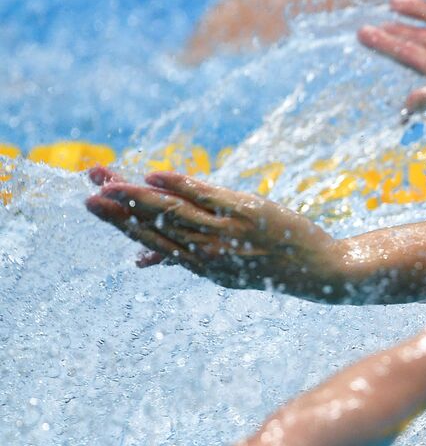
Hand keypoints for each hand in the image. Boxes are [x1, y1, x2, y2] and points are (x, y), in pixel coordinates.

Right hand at [85, 168, 345, 296]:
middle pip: (156, 225)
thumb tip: (141, 260)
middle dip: (119, 207)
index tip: (93, 203)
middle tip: (88, 189)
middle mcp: (209, 252)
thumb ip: (184, 257)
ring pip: (175, 211)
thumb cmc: (269, 265)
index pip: (151, 240)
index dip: (120, 222)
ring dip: (139, 194)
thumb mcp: (225, 269)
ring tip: (110, 181)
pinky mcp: (247, 213)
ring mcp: (227, 232)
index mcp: (201, 266)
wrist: (318, 270)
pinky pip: (208, 196)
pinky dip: (181, 185)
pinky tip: (157, 174)